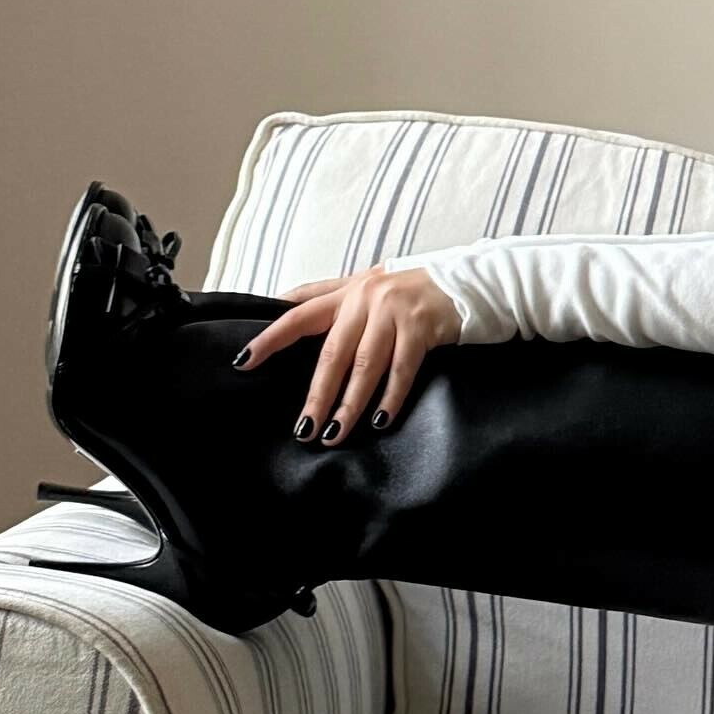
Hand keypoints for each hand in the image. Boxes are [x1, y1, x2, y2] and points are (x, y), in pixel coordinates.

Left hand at [235, 264, 462, 445]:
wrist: (468, 281)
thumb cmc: (417, 289)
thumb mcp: (371, 284)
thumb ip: (334, 297)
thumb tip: (288, 309)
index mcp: (348, 290)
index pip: (298, 313)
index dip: (270, 338)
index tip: (244, 362)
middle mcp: (365, 299)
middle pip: (331, 353)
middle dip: (316, 394)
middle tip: (303, 428)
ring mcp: (394, 312)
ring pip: (364, 366)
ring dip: (349, 404)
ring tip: (335, 433)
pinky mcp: (422, 327)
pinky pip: (402, 370)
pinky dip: (391, 397)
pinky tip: (381, 421)